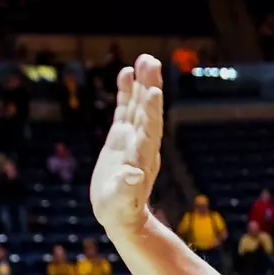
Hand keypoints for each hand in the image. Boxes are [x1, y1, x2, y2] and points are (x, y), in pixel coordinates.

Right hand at [90, 56, 164, 239]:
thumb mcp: (120, 202)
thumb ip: (126, 189)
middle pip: (147, 112)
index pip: (149, 130)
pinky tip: (126, 73)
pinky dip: (125, 92)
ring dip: (141, 83)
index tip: (154, 91)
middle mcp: (140, 144)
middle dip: (149, 87)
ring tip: (144, 59)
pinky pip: (124, 110)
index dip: (151, 111)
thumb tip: (133, 175)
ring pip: (137, 106)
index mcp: (142, 157)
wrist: (120, 215)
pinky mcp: (121, 138)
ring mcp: (132, 138)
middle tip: (151, 62)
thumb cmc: (119, 211)